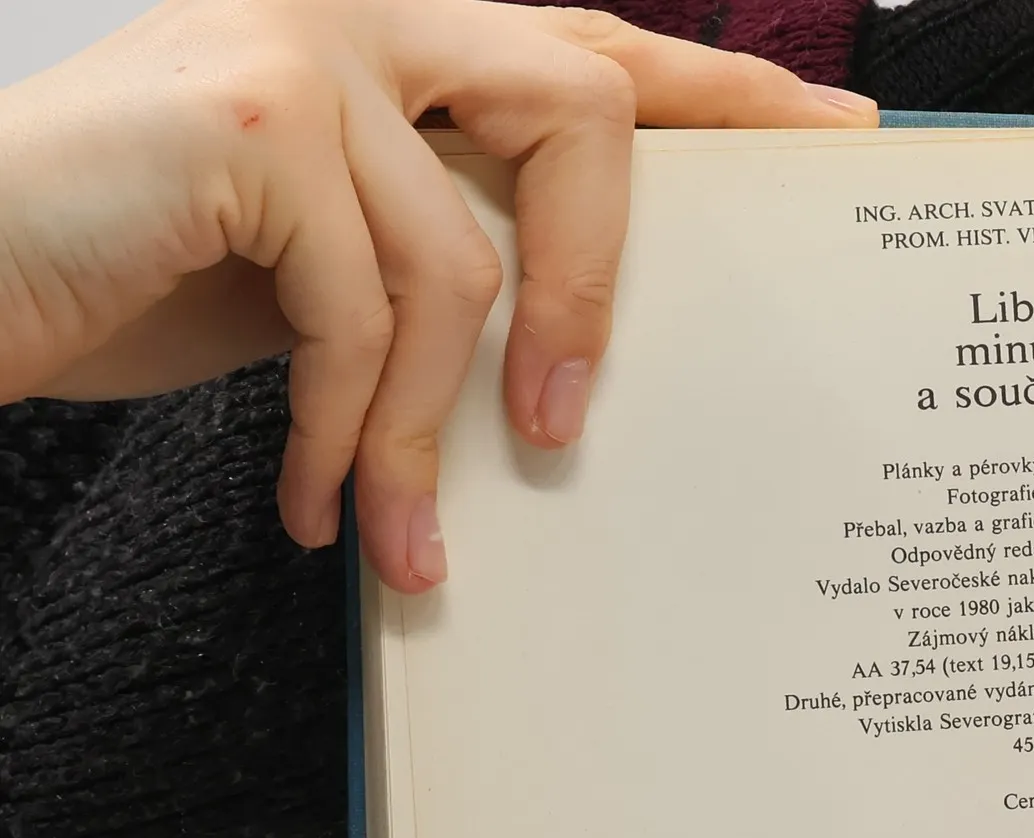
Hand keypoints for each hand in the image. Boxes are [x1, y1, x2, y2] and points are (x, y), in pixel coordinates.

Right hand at [0, 0, 876, 590]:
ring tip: (394, 536)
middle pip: (582, 114)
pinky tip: (318, 504)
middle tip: (560, 442)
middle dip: (591, 295)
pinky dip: (345, 436)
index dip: (727, 96)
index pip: (596, 54)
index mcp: (408, 39)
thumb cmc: (145, 273)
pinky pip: (367, 318)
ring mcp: (309, 40)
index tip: (836, 142)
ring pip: (460, 270)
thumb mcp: (334, 266)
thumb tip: (573, 355)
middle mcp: (370, 4)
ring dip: (419, 437)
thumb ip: (448, 255)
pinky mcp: (257, 116)